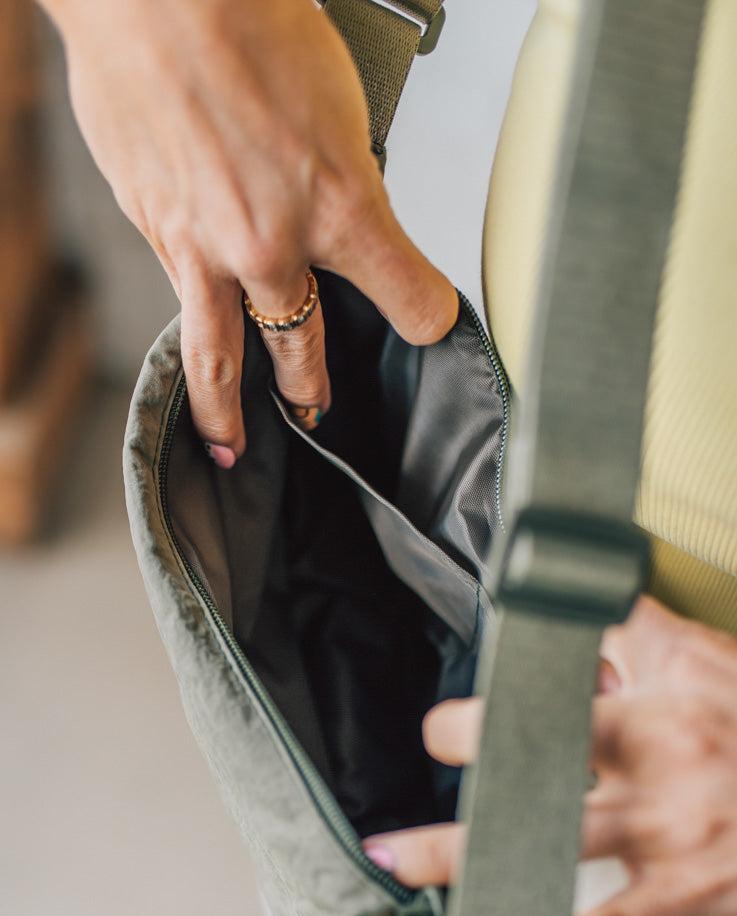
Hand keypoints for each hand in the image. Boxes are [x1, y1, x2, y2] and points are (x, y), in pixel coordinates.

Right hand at [42, 0, 456, 462]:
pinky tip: (190, 339)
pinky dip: (189, 328)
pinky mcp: (156, 232)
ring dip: (229, 411)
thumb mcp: (337, 103)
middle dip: (314, 393)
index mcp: (340, 210)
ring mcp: (206, 250)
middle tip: (318, 417)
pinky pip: (178, 300)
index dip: (429, 316)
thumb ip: (340, 176)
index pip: (410, 300)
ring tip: (234, 446)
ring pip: (222, 357)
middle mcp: (272, 248)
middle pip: (303, 352)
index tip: (432, 323)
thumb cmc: (249, 21)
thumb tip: (333, 201)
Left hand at [363, 597, 736, 915]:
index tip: (444, 719)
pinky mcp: (680, 903)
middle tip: (417, 766)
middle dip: (470, 763)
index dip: (496, 706)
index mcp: (658, 713)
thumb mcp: (706, 661)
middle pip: (539, 768)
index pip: (558, 697)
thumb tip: (579, 579)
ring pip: (550, 858)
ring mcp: (664, 845)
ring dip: (466, 861)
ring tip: (398, 863)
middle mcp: (654, 778)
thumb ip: (635, 627)